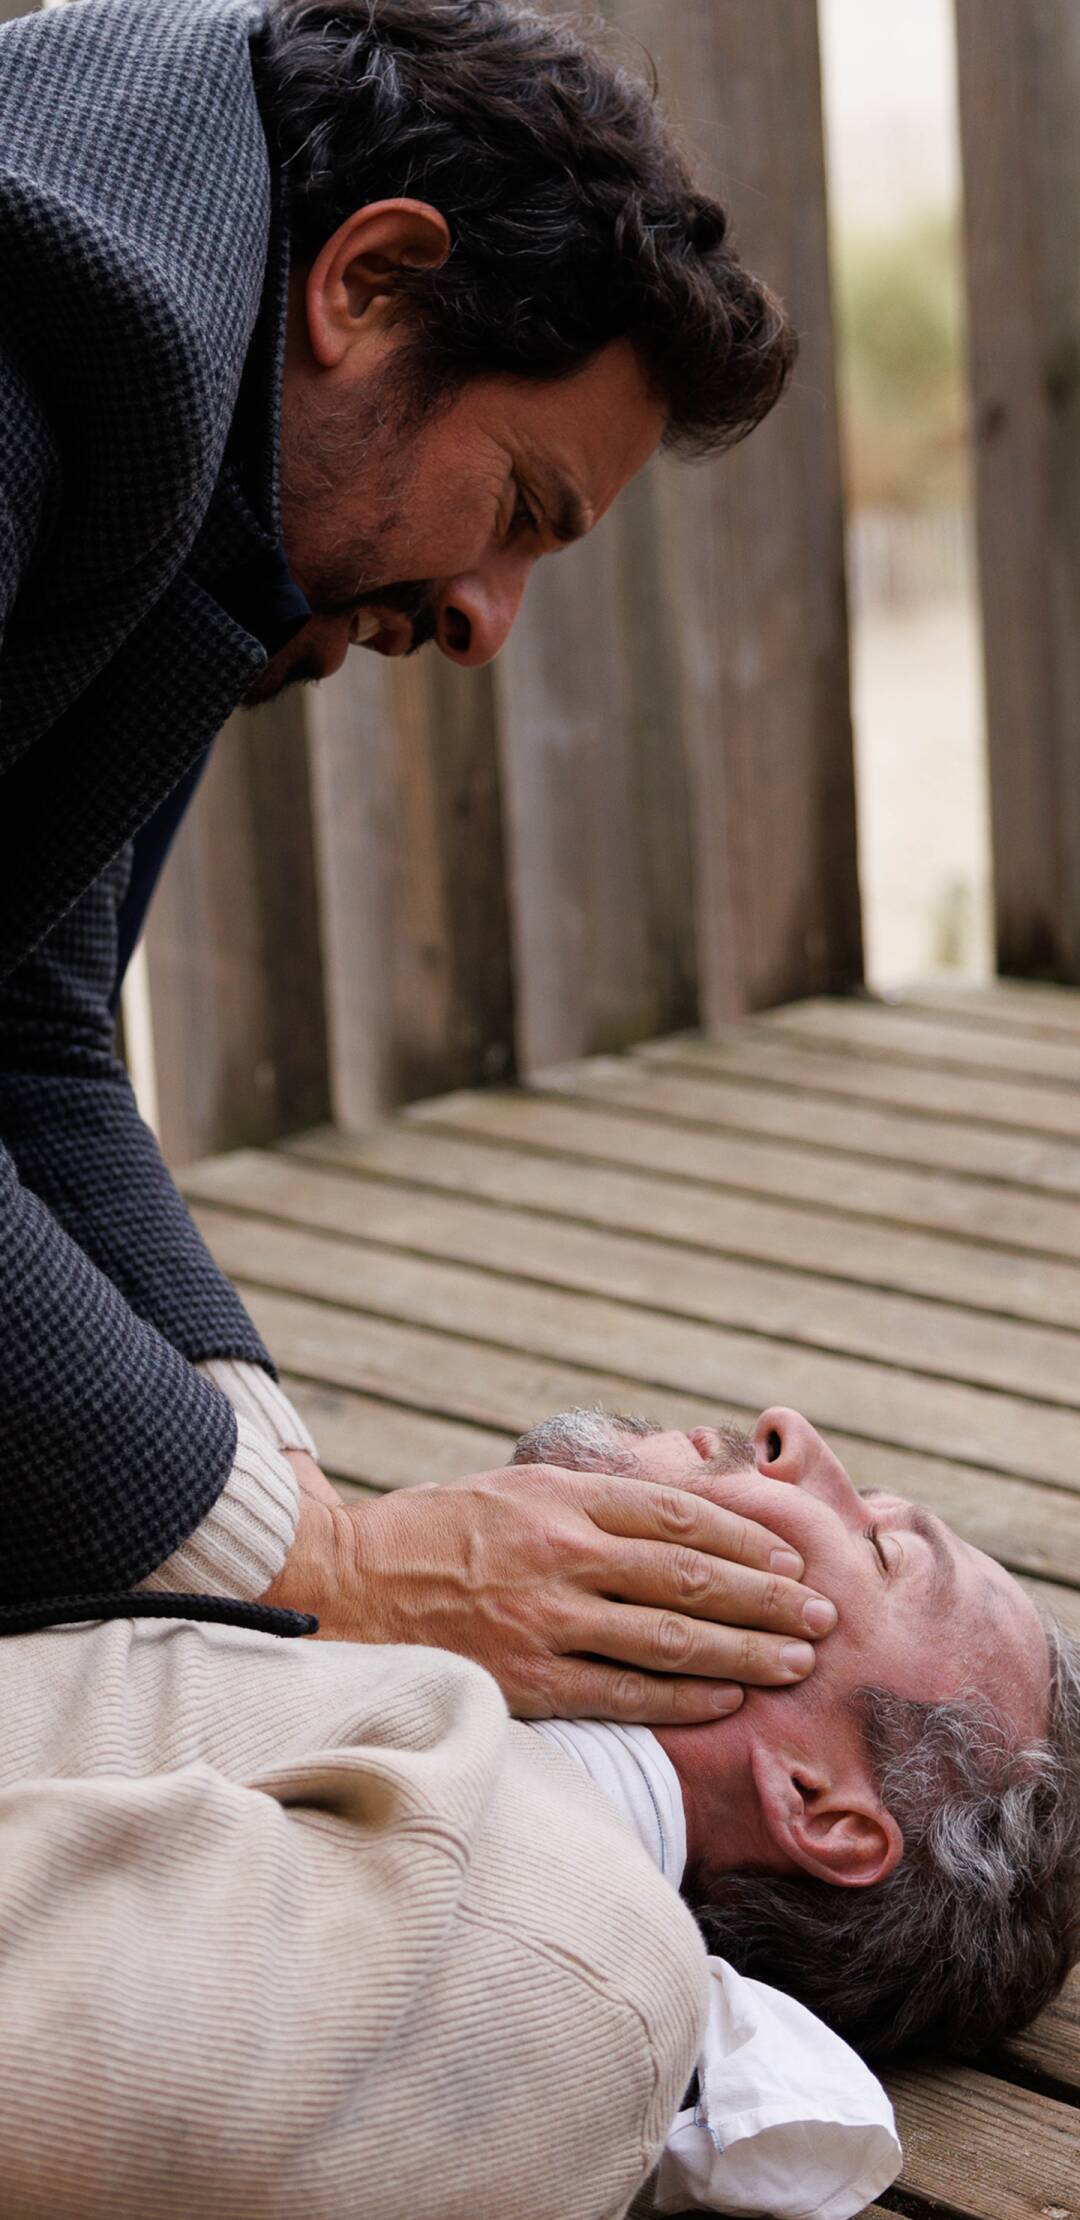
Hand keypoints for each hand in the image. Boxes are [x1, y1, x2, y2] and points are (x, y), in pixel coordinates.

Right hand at [265, 1458, 836, 1724]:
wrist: (342, 1584)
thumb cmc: (437, 1533)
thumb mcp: (516, 1487)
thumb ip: (595, 1499)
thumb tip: (689, 1504)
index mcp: (562, 1497)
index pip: (680, 1514)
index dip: (747, 1536)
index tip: (792, 1556)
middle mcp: (560, 1553)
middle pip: (692, 1575)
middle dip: (768, 1597)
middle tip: (822, 1614)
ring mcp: (544, 1621)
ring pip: (671, 1637)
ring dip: (746, 1650)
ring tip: (798, 1658)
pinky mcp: (526, 1680)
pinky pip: (625, 1693)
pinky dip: (686, 1696)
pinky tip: (730, 1698)